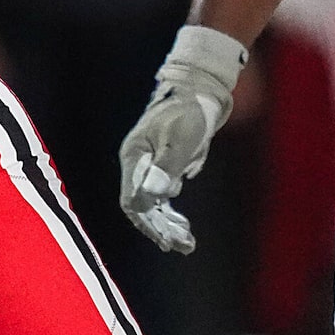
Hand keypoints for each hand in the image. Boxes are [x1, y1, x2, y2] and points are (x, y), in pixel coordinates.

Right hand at [117, 24, 249, 253]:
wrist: (202, 88)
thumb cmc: (190, 110)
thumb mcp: (181, 138)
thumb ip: (167, 167)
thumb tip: (154, 196)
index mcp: (135, 157)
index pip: (133, 200)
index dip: (148, 223)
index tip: (167, 240)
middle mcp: (139, 162)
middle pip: (142, 205)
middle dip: (161, 228)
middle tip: (183, 246)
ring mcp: (151, 163)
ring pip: (154, 202)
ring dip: (168, 223)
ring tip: (187, 242)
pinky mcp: (166, 162)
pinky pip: (164, 193)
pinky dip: (172, 210)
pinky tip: (183, 224)